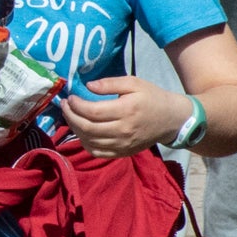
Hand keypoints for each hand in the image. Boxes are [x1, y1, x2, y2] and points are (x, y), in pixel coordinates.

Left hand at [60, 74, 187, 156]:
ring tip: (71, 116)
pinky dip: (85, 143)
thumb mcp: (134, 83)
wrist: (172, 120)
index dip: (76, 105)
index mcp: (126, 111)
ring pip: (89, 141)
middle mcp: (123, 131)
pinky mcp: (123, 153)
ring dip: (74, 129)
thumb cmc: (152, 98)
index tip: (70, 98)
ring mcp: (123, 145)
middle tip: (64, 106)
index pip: (92, 112)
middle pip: (87, 128)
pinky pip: (97, 152)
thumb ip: (110, 83)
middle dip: (70, 116)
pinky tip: (81, 132)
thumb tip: (88, 86)